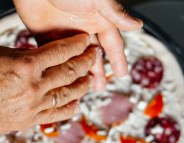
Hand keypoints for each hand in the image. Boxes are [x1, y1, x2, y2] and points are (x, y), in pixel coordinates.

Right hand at [0, 34, 97, 135]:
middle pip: (69, 72)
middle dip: (86, 62)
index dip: (76, 45)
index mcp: (26, 65)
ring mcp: (34, 105)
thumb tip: (37, 56)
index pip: (60, 52)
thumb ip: (21, 55)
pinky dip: (69, 108)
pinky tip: (76, 104)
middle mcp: (34, 85)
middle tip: (94, 56)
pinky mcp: (30, 120)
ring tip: (90, 80)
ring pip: (67, 94)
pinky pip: (57, 114)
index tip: (86, 41)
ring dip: (82, 85)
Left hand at [14, 0, 142, 89]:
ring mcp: (65, 33)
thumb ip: (115, 14)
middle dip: (98, 71)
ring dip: (79, 72)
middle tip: (100, 87)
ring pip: (75, 58)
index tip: (122, 73)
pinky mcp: (46, 36)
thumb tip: (137, 25)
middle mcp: (83, 27)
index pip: (111, 44)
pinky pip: (55, 55)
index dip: (117, 59)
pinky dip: (59, 67)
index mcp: (98, 19)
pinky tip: (62, 79)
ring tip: (82, 87)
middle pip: (93, 55)